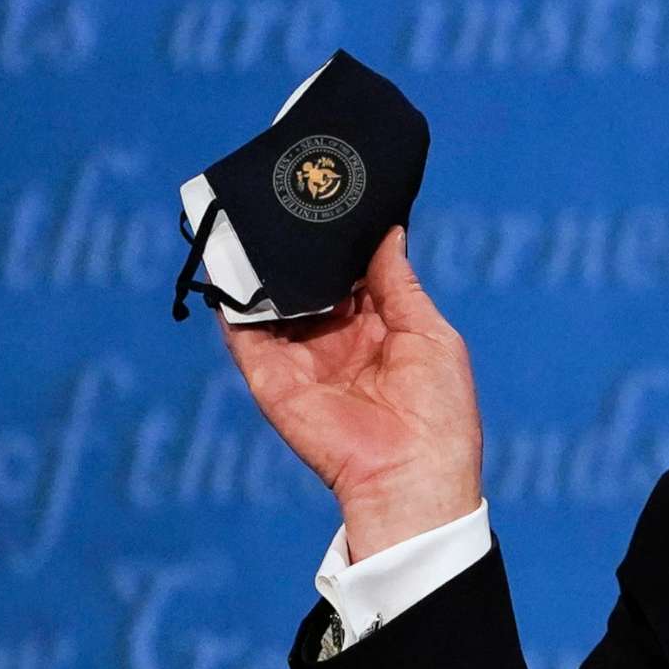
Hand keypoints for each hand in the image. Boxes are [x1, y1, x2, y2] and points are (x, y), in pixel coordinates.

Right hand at [213, 224, 483, 559]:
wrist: (411, 474)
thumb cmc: (439, 411)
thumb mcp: (431, 334)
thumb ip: (399, 284)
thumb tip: (389, 233)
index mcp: (380, 329)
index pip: (351, 273)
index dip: (343, 239)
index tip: (334, 195)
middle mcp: (336, 340)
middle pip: (308, 281)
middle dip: (300, 244)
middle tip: (291, 194)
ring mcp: (300, 357)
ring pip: (273, 300)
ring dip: (264, 264)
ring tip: (257, 216)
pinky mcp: (270, 377)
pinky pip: (243, 332)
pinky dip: (233, 299)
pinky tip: (229, 261)